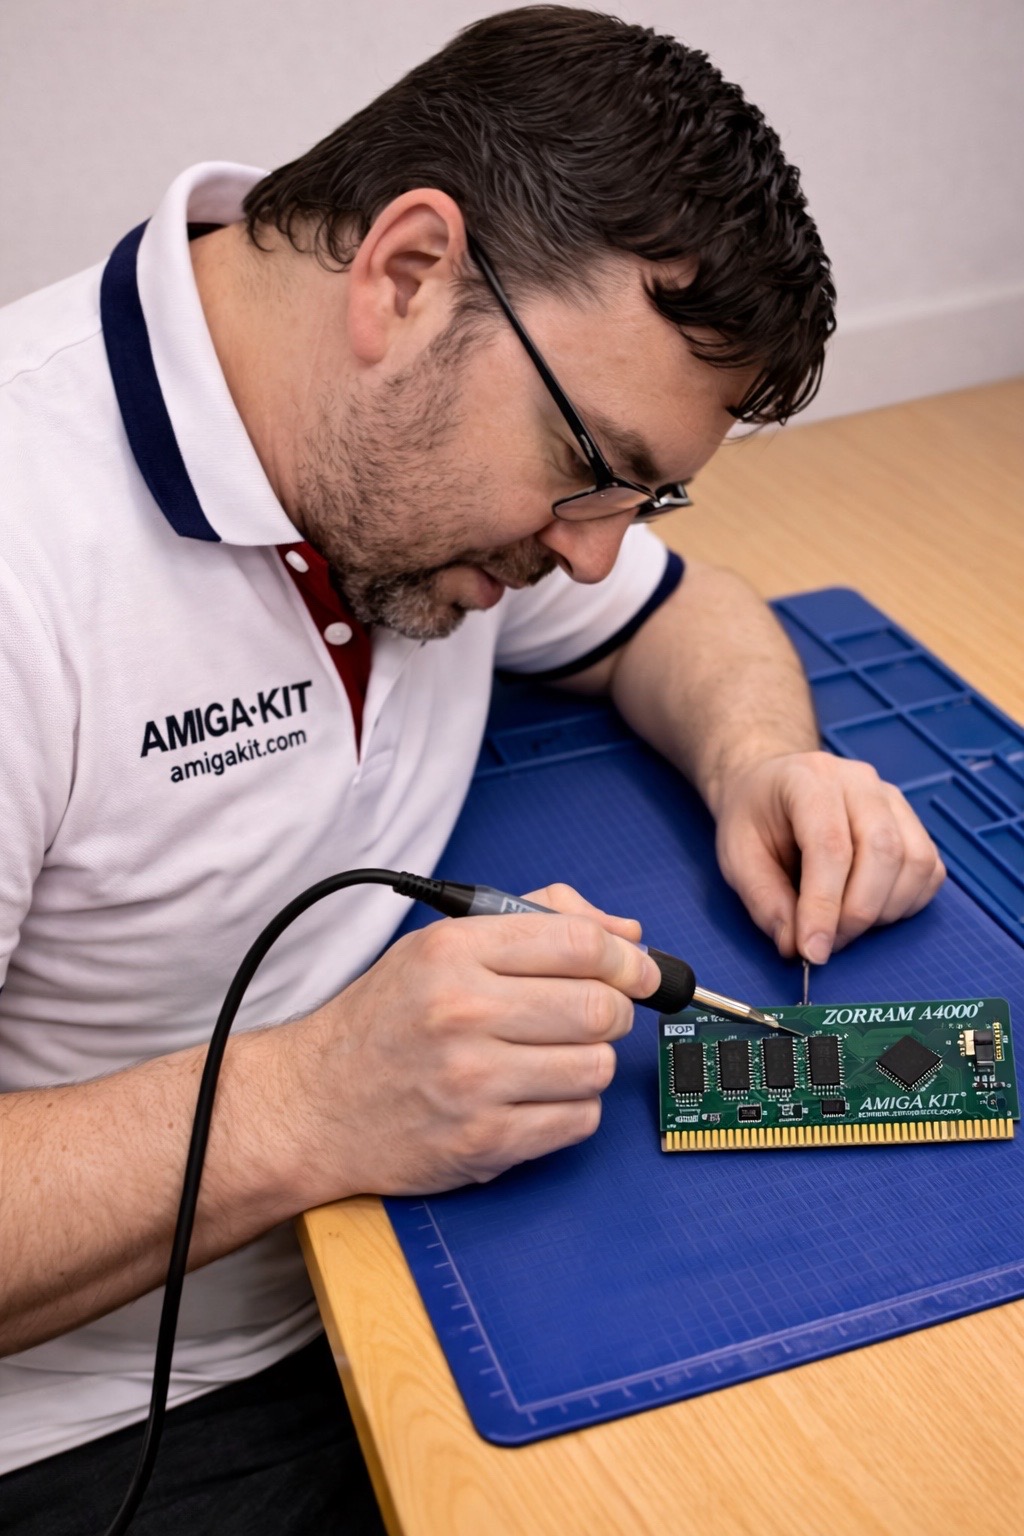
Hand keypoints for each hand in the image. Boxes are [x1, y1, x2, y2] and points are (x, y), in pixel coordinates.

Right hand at [291, 884, 657, 1201]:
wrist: (312, 1106)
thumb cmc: (381, 1023)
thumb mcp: (439, 948)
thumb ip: (533, 924)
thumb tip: (626, 933)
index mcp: (453, 953)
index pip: (578, 942)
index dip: (626, 956)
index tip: (638, 968)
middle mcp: (462, 1013)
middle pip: (599, 1007)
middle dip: (616, 1010)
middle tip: (599, 1014)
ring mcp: (474, 1083)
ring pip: (596, 1067)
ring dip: (590, 1063)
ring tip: (554, 1057)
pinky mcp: (483, 1143)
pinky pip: (578, 1121)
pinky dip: (573, 1109)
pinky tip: (538, 1096)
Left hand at [713, 751, 944, 963]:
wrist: (771, 784)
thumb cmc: (754, 816)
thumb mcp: (737, 856)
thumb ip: (763, 900)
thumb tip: (795, 946)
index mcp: (809, 780)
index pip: (830, 846)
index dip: (824, 905)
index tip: (814, 951)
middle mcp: (860, 783)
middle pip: (883, 852)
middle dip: (857, 913)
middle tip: (828, 943)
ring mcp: (892, 799)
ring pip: (915, 862)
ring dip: (885, 910)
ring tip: (845, 925)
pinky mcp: (911, 822)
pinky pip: (929, 870)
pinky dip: (907, 902)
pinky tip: (872, 909)